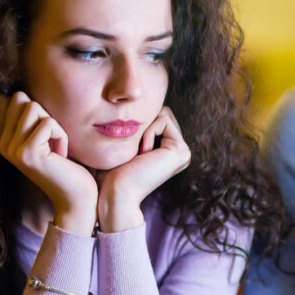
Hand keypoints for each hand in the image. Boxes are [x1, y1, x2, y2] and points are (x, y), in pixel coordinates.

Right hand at [0, 92, 97, 235]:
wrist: (74, 197)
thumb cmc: (65, 165)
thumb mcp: (42, 138)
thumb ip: (27, 119)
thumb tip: (17, 92)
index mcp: (3, 139)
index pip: (3, 100)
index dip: (28, 106)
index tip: (41, 130)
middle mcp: (3, 144)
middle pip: (19, 99)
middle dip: (43, 113)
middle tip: (50, 138)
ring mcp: (12, 149)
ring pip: (33, 107)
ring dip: (53, 124)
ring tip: (55, 146)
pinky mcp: (27, 152)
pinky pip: (48, 123)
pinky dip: (61, 135)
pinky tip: (61, 154)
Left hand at [96, 106, 190, 231]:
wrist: (116, 193)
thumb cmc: (112, 171)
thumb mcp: (126, 143)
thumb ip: (137, 127)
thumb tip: (135, 101)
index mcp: (169, 150)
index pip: (157, 116)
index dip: (140, 124)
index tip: (131, 149)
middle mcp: (179, 151)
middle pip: (162, 112)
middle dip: (144, 124)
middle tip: (135, 150)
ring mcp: (183, 152)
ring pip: (164, 114)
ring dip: (145, 129)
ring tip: (139, 153)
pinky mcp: (181, 151)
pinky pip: (163, 120)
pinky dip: (148, 132)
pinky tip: (143, 153)